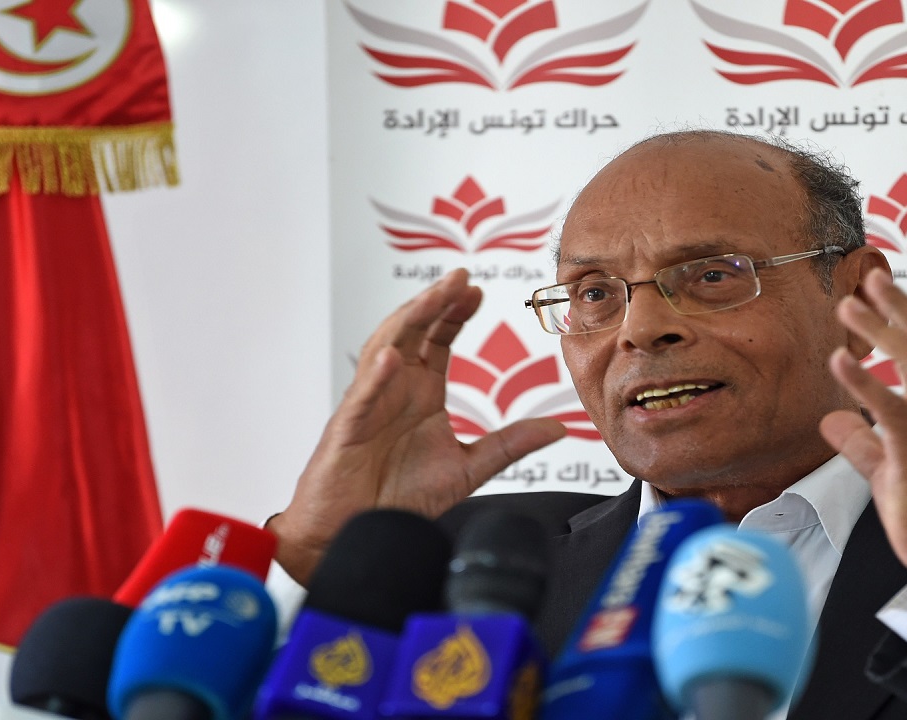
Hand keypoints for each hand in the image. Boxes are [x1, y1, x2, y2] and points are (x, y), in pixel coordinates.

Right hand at [270, 269, 566, 582]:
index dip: (455, 311)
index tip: (478, 290)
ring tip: (433, 298)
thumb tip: (557, 428)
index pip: (438, 338)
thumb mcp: (468, 468)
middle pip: (414, 331)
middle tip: (461, 276)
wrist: (357, 532)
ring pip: (386, 349)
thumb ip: (510, 444)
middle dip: (436, 301)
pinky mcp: (348, 428)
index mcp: (421, 391)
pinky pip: (362, 395)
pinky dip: (376, 374)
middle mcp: (395, 388)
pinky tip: (393, 356)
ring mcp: (370, 403)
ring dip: (408, 321)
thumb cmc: (399, 497)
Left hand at [819, 269, 906, 576]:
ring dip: (882, 332)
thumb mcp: (884, 469)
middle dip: (901, 307)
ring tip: (846, 307)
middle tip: (869, 278)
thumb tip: (832, 420)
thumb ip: (861, 441)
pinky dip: (866, 382)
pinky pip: (893, 410)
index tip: (881, 288)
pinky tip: (840, 361)